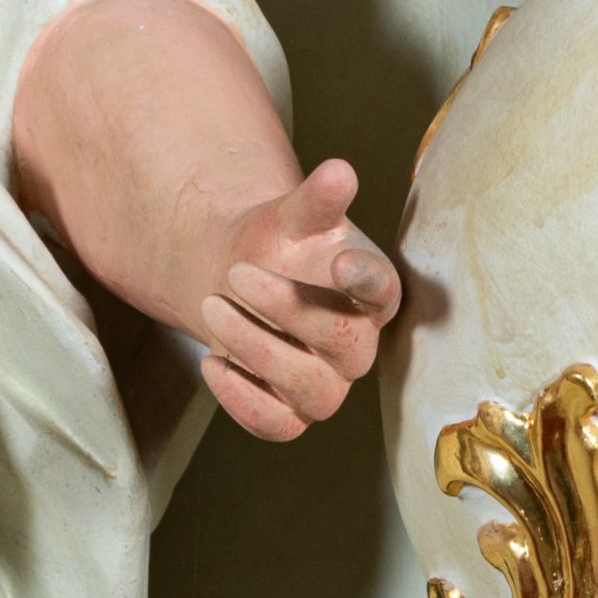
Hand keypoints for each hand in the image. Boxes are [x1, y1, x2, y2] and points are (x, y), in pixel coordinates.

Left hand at [197, 159, 398, 443]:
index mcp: (371, 290)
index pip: (384, 292)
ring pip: (313, 390)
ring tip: (213, 307)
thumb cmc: (278, 247)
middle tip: (235, 272)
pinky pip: (277, 427)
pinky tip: (212, 361)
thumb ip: (315, 201)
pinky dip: (241, 400)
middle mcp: (359, 343)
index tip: (339, 262)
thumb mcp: (291, 218)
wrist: (236, 284)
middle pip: (346, 343)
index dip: (366, 280)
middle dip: (288, 308)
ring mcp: (327, 383)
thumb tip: (339, 170)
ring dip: (257, 351)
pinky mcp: (290, 414)